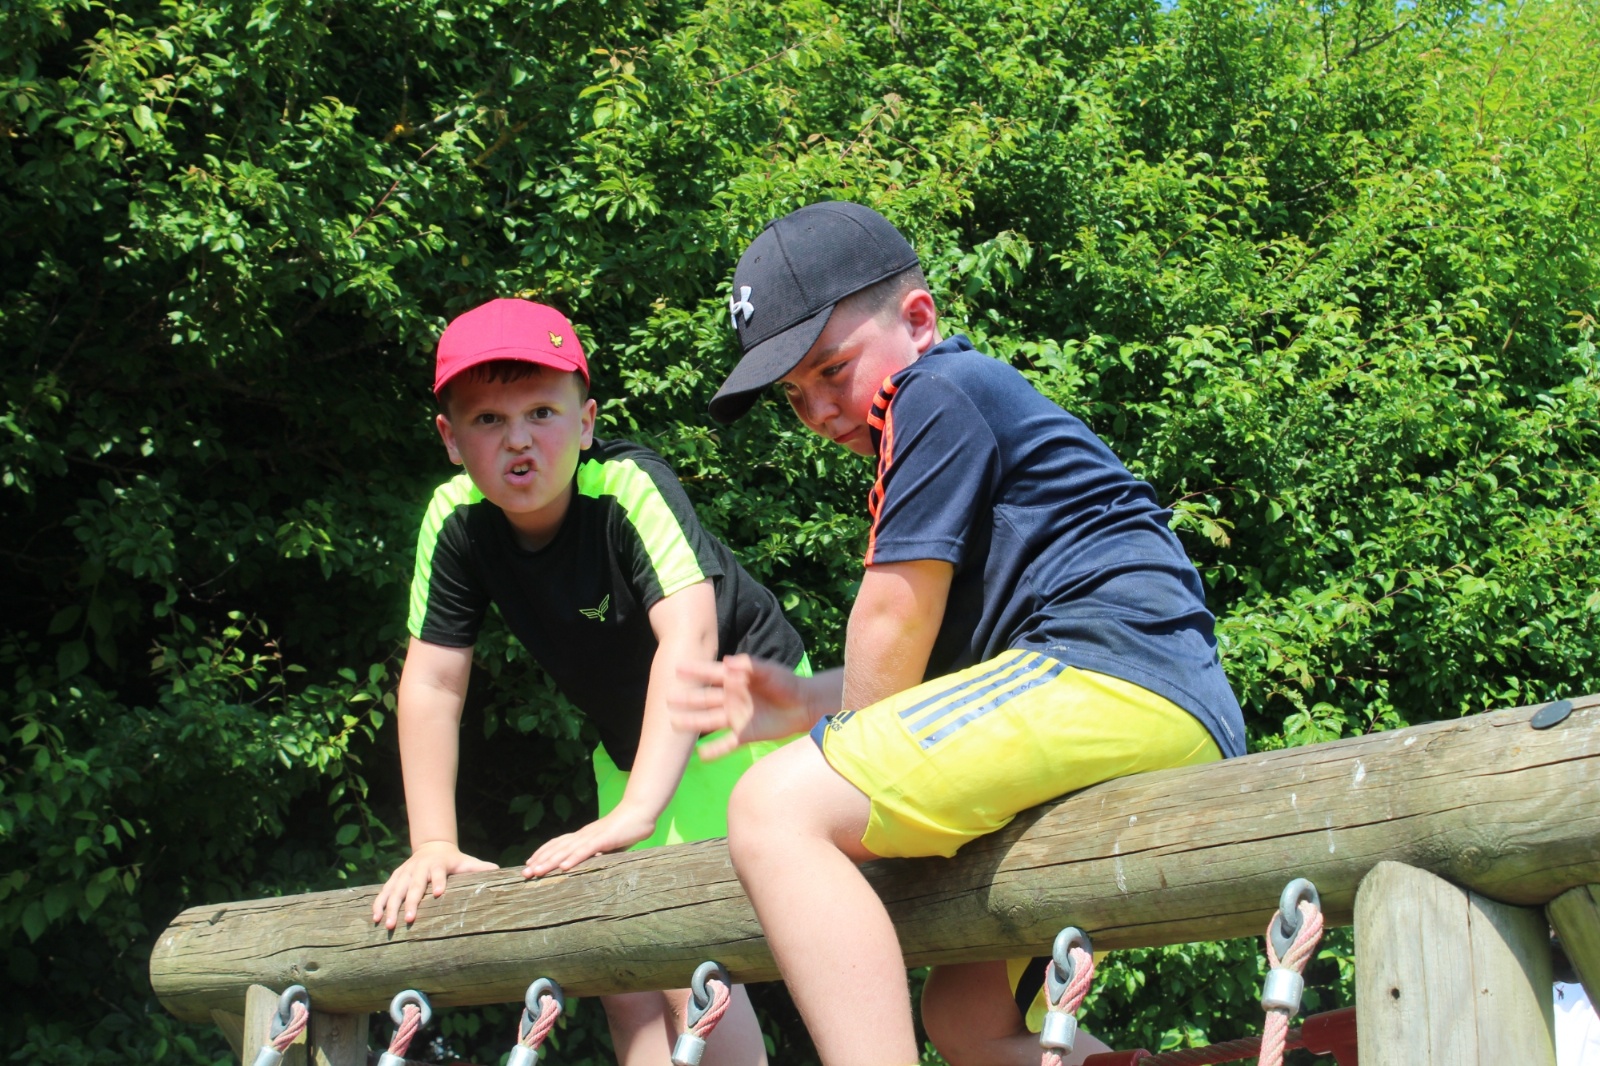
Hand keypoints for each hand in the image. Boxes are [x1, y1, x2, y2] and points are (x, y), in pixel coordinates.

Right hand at [371, 840, 496, 929]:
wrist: (432, 846)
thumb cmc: (453, 860)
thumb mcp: (466, 861)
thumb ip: (480, 868)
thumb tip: (499, 871)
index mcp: (438, 864)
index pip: (439, 874)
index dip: (439, 881)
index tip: (439, 893)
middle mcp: (419, 868)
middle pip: (414, 885)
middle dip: (410, 902)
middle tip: (409, 919)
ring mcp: (405, 872)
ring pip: (395, 890)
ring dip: (391, 907)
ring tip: (388, 924)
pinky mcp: (395, 877)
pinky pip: (384, 891)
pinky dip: (379, 903)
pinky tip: (375, 918)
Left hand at [523, 806, 657, 877]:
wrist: (640, 813)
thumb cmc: (626, 830)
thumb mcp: (607, 845)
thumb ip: (597, 853)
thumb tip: (588, 864)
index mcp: (583, 835)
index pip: (558, 843)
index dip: (542, 853)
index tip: (529, 864)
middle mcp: (583, 835)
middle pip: (557, 848)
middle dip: (539, 861)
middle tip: (524, 873)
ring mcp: (592, 836)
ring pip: (567, 850)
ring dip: (550, 861)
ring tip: (536, 872)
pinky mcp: (604, 839)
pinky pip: (586, 850)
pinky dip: (573, 858)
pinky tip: (563, 867)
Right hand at [671, 654, 820, 758]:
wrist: (803, 705)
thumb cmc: (786, 683)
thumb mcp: (769, 671)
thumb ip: (749, 665)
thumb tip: (727, 661)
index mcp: (735, 680)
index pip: (711, 675)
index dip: (695, 671)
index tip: (676, 667)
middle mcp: (731, 699)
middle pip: (704, 699)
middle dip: (687, 699)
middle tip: (666, 698)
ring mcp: (736, 717)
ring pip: (709, 720)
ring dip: (692, 722)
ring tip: (674, 723)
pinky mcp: (744, 734)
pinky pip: (726, 743)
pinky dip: (714, 750)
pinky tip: (700, 756)